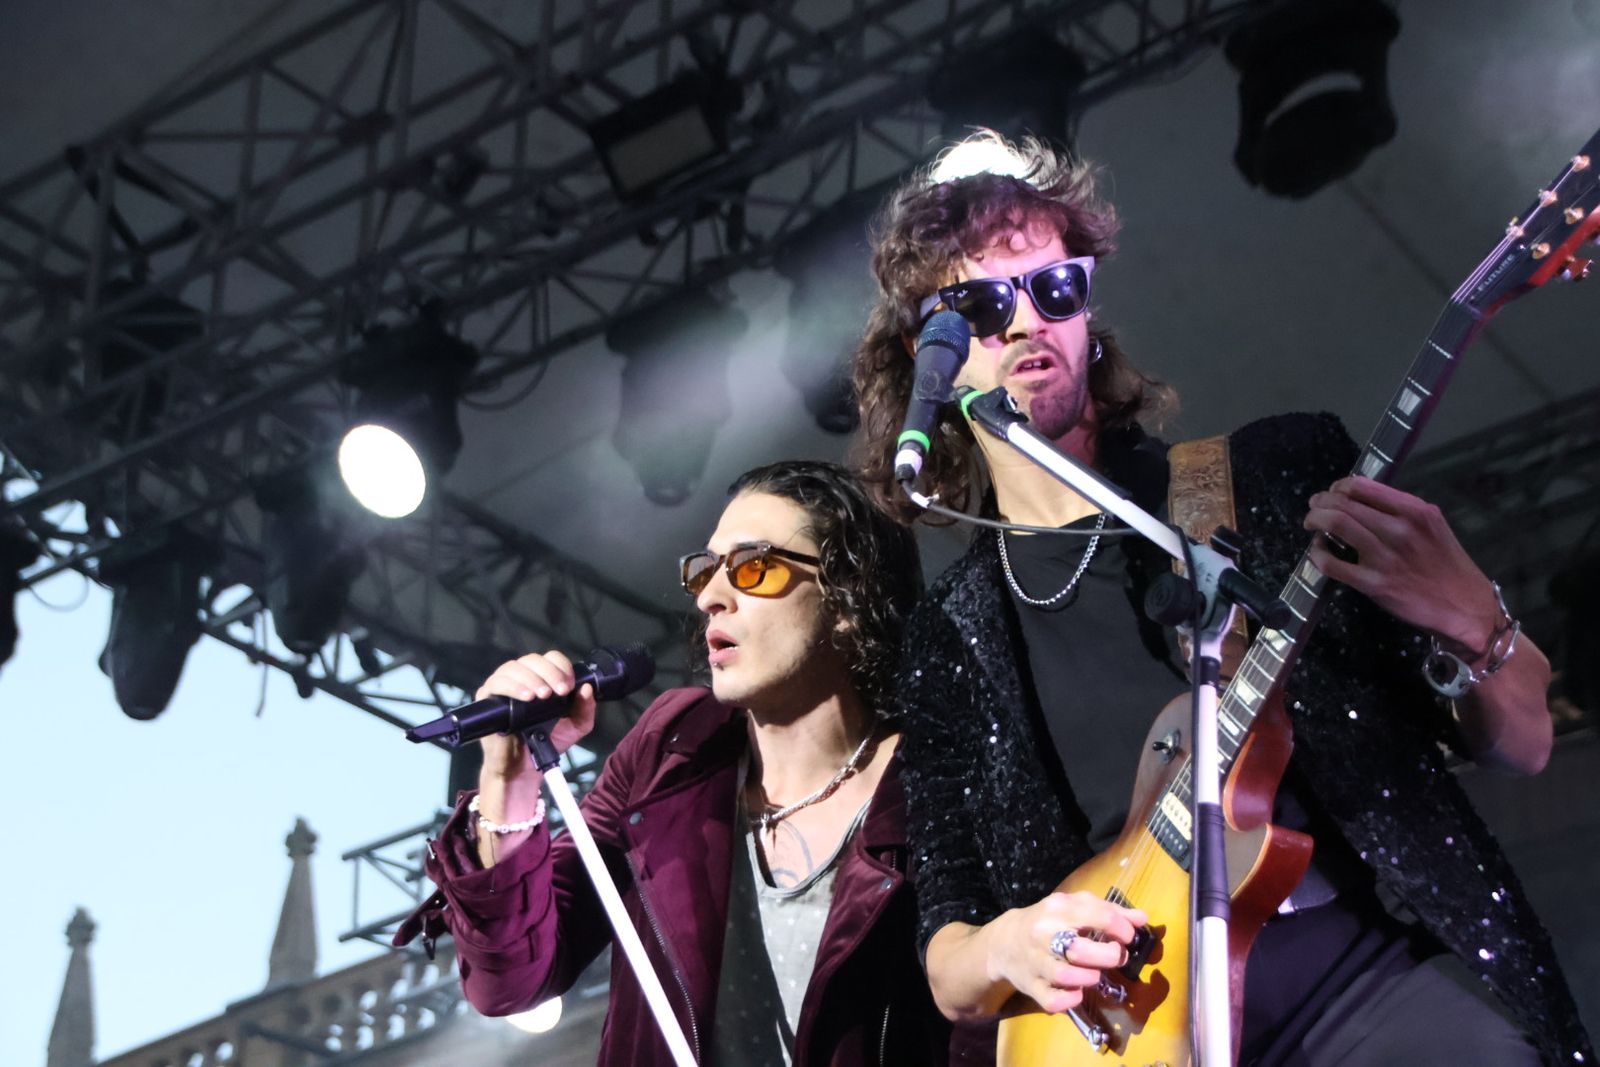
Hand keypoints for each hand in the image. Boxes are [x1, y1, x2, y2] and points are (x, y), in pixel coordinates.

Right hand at [474, 650, 597, 781]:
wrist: (524, 767)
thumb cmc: (547, 742)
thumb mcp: (575, 726)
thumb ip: (585, 708)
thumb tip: (587, 688)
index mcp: (542, 678)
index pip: (550, 659)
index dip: (561, 667)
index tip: (568, 687)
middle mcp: (522, 677)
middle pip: (532, 660)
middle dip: (549, 673)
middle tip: (559, 692)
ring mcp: (502, 685)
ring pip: (513, 668)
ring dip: (531, 679)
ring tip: (543, 696)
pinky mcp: (487, 698)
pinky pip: (496, 683)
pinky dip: (512, 686)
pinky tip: (526, 697)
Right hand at [987, 892, 1146, 1013]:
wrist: (1004, 942)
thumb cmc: (1047, 922)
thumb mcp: (1073, 908)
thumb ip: (1108, 911)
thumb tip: (1141, 919)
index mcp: (1058, 909)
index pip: (1099, 916)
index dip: (1122, 929)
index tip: (1128, 936)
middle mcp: (1044, 934)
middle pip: (1081, 950)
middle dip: (1109, 956)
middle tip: (1116, 957)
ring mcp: (1036, 962)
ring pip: (1067, 976)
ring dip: (1091, 977)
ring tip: (1095, 974)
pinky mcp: (1032, 987)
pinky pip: (1053, 1000)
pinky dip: (1070, 999)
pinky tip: (1078, 993)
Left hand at [1304, 477, 1501, 655]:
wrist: (1463, 605)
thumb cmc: (1445, 563)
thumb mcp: (1432, 525)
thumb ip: (1400, 510)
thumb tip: (1362, 499)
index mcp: (1414, 511)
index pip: (1362, 486)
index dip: (1338, 487)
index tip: (1333, 493)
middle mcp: (1399, 529)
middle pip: (1344, 503)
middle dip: (1321, 502)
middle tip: (1314, 507)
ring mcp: (1385, 557)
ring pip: (1336, 524)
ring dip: (1315, 520)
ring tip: (1312, 524)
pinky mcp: (1374, 583)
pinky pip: (1333, 564)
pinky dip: (1318, 554)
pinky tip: (1318, 552)